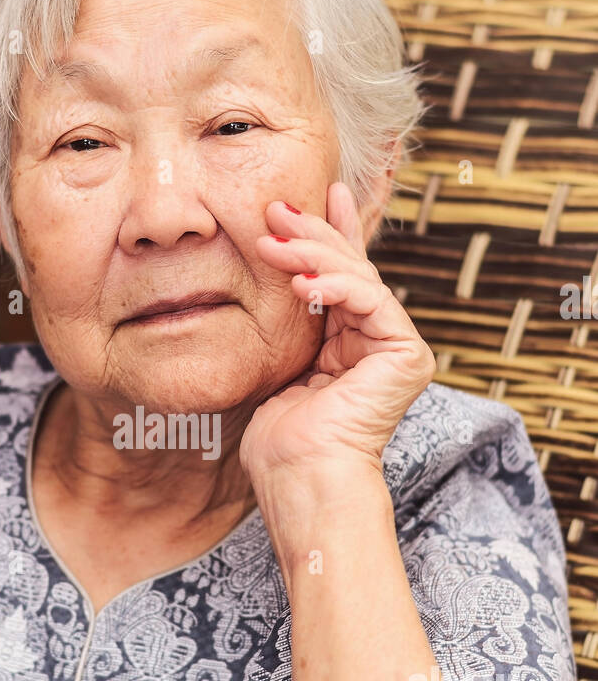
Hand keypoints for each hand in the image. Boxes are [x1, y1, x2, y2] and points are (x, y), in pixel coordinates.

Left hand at [239, 182, 435, 487]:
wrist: (301, 478)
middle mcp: (380, 343)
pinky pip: (372, 301)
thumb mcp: (280, 363)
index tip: (302, 201)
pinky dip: (336, 286)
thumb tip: (283, 277)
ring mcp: (397, 348)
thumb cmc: (281, 441)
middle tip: (277, 208)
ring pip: (359, 280)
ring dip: (313, 254)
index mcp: (352, 346)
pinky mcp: (407, 355)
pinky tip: (302, 285)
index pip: (340, 279)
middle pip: (350, 271)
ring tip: (273, 242)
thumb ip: (293, 322)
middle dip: (314, 234)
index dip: (325, 235)